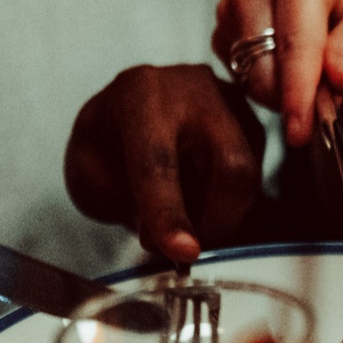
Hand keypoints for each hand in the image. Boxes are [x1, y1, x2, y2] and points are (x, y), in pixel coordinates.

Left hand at [64, 64, 263, 262]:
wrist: (134, 104)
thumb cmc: (108, 137)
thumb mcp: (86, 167)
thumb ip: (115, 198)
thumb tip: (163, 235)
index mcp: (140, 94)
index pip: (158, 161)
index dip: (170, 212)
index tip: (183, 253)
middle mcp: (194, 89)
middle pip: (231, 165)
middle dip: (218, 221)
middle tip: (192, 252)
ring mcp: (232, 102)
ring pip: (250, 176)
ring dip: (221, 216)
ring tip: (187, 222)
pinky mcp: (255, 121)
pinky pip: (257, 175)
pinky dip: (231, 203)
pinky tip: (202, 201)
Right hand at [212, 0, 342, 146]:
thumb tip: (337, 80)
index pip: (295, 42)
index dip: (298, 92)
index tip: (301, 131)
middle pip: (263, 64)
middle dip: (294, 98)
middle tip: (329, 108)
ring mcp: (233, 4)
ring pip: (247, 74)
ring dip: (282, 94)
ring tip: (319, 79)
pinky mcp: (224, 27)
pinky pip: (239, 74)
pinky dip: (268, 86)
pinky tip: (293, 71)